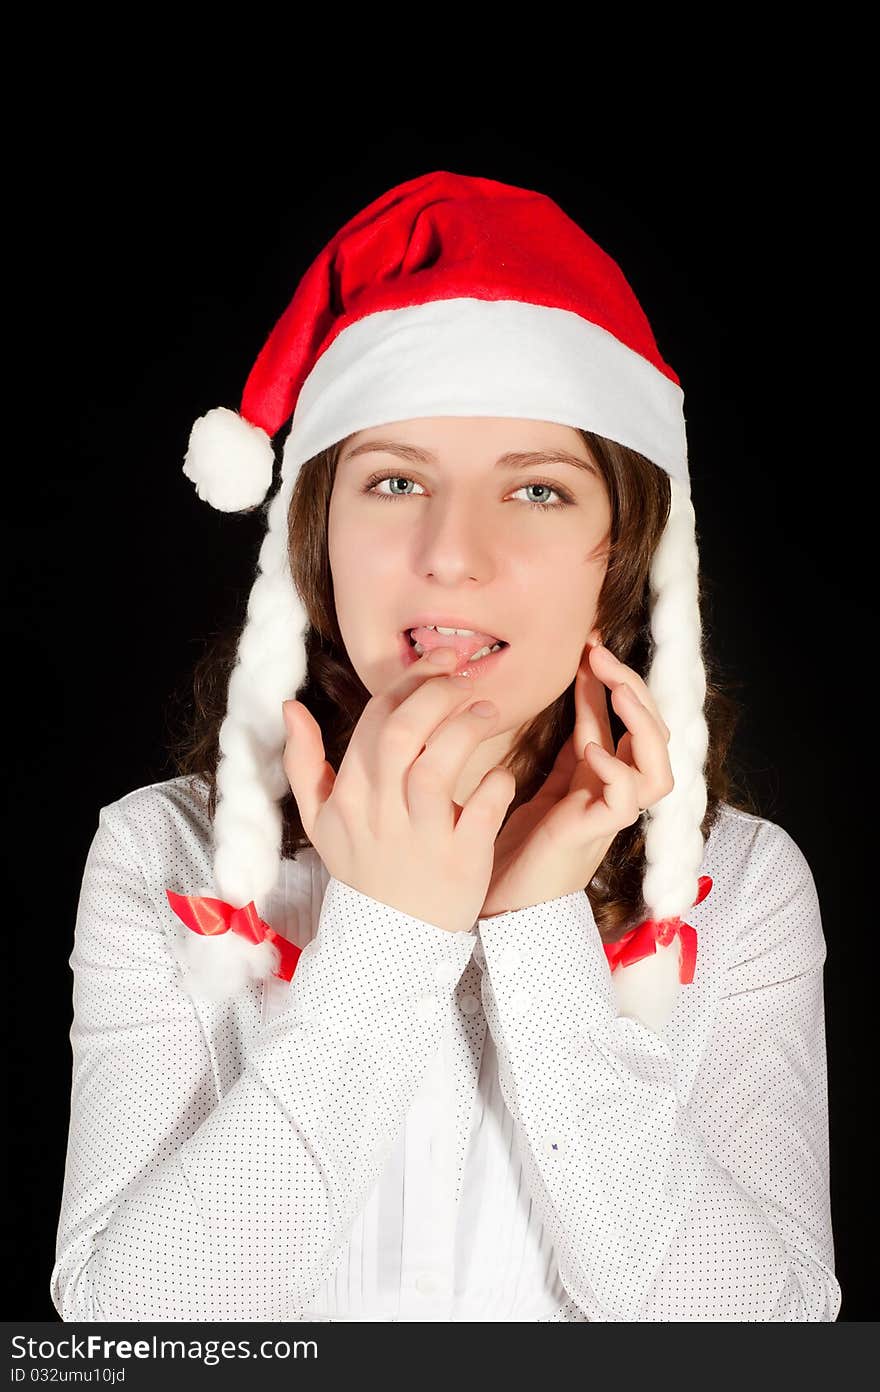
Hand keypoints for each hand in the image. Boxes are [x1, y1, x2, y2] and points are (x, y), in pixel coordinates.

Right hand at [281, 648, 516, 934]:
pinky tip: (501, 775)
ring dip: (467, 728)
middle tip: (465, 678)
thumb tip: (289, 707)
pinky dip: (497, 783)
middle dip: (437, 693)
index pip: (374, 720)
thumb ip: (302, 763)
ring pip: (439, 766)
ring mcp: (420, 836)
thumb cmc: (364, 870)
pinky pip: (482, 809)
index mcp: (349, 796)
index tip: (439, 662)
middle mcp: (381, 812)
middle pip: (403, 733)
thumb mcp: (320, 821)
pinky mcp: (461, 859)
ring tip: (487, 711)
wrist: (392, 942)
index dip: (409, 682)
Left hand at [479, 641, 673, 916]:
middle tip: (600, 653)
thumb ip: (563, 746)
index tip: (590, 643)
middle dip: (634, 688)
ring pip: (658, 770)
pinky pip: (625, 801)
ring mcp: (608, 816)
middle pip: (654, 737)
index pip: (621, 720)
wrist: (501, 906)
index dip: (611, 679)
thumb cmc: (517, 848)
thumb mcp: (541, 781)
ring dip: (644, 724)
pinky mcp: (593, 835)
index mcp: (599, 779)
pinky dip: (616, 771)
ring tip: (617, 689)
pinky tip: (593, 750)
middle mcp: (613, 795)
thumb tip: (568, 692)